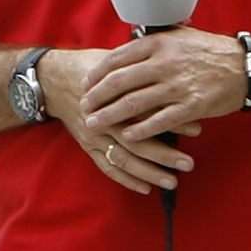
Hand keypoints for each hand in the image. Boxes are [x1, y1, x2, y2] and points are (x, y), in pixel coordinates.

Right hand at [53, 45, 202, 193]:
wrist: (53, 79)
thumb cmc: (90, 67)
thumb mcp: (115, 62)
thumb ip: (142, 75)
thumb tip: (179, 82)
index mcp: (111, 95)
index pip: (146, 111)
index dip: (171, 121)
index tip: (197, 128)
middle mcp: (101, 118)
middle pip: (135, 140)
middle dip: (164, 155)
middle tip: (189, 164)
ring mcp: (92, 135)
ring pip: (122, 158)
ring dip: (148, 172)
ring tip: (172, 181)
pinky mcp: (87, 146)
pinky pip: (106, 167)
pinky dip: (125, 179)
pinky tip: (145, 188)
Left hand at [76, 29, 246, 155]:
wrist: (246, 66)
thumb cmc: (210, 50)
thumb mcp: (181, 35)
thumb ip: (155, 39)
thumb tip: (130, 40)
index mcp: (159, 43)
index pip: (118, 58)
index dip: (98, 73)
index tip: (86, 83)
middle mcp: (165, 63)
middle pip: (120, 82)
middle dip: (97, 96)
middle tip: (83, 106)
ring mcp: (178, 86)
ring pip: (134, 103)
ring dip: (110, 116)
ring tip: (94, 123)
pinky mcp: (191, 106)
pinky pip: (159, 121)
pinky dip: (141, 130)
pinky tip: (127, 137)